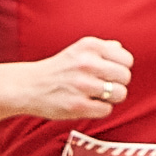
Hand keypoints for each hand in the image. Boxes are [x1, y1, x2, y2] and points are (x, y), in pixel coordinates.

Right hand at [10, 36, 132, 121]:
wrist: (29, 86)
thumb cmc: (59, 69)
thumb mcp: (78, 50)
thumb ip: (102, 48)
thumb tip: (120, 50)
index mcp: (90, 46)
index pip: (127, 60)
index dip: (121, 68)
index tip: (109, 73)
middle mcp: (87, 63)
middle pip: (125, 77)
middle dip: (118, 83)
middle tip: (103, 86)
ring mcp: (82, 85)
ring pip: (120, 94)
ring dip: (111, 98)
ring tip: (97, 95)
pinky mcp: (77, 106)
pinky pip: (106, 110)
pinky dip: (100, 109)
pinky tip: (88, 104)